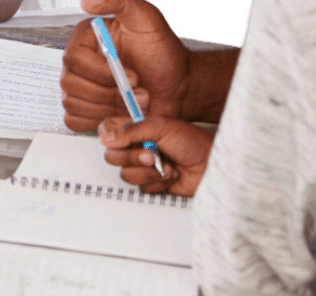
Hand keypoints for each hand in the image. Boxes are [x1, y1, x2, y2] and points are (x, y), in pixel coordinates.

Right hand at [60, 0, 192, 131]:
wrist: (177, 86)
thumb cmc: (164, 53)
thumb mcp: (148, 17)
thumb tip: (87, 1)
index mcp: (87, 37)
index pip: (74, 58)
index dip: (102, 72)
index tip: (132, 76)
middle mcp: (79, 61)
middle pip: (70, 84)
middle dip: (109, 93)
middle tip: (139, 91)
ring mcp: (80, 86)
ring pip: (72, 104)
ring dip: (108, 109)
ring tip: (134, 102)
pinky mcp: (85, 108)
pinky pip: (73, 120)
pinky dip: (96, 121)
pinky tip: (119, 113)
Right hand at [99, 114, 213, 196]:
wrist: (210, 164)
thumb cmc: (191, 141)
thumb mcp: (161, 127)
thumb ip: (132, 130)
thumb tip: (106, 137)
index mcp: (136, 128)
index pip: (108, 130)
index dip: (106, 136)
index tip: (115, 141)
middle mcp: (136, 147)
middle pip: (111, 156)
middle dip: (131, 157)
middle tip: (151, 154)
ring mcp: (143, 167)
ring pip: (125, 175)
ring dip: (147, 172)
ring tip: (166, 165)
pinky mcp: (151, 184)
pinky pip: (141, 188)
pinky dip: (157, 182)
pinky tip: (170, 175)